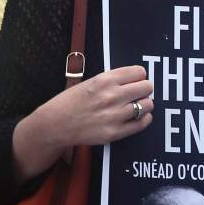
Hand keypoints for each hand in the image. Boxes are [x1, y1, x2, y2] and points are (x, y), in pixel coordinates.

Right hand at [12, 65, 153, 178]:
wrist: (55, 124)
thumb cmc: (72, 101)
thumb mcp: (91, 82)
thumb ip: (113, 79)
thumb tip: (137, 78)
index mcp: (104, 80)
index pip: (139, 72)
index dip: (139, 76)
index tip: (136, 80)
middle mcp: (111, 96)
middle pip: (147, 87)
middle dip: (144, 89)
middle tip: (138, 93)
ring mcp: (114, 115)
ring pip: (147, 104)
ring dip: (144, 104)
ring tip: (136, 105)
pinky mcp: (114, 132)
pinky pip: (142, 123)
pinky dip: (144, 118)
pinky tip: (138, 117)